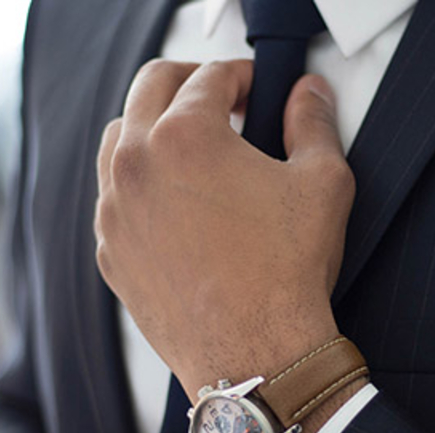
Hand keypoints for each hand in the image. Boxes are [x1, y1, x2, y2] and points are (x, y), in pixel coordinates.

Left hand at [94, 59, 355, 406]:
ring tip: (192, 148)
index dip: (242, 75)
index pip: (209, 76)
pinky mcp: (111, 253)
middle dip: (190, 83)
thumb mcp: (323, 184)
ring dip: (154, 128)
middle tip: (222, 101)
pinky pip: (114, 198)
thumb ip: (314, 124)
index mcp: (185, 136)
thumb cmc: (288, 274)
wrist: (256, 355)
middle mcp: (136, 166)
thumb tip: (310, 95)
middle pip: (151, 88)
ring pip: (119, 139)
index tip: (256, 88)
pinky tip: (174, 203)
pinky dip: (139, 184)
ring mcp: (114, 212)